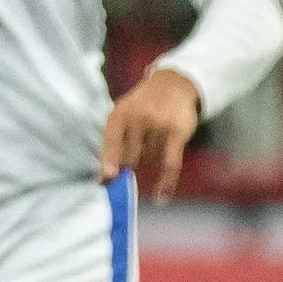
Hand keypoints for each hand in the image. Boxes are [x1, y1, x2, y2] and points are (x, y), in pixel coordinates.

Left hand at [101, 67, 201, 202]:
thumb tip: (104, 178)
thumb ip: (113, 141)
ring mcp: (159, 125)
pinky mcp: (177, 133)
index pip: (111, 141)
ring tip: (152, 144)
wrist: (173, 84)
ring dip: (149, 161)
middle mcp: (139, 118)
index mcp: (120, 114)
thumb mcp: (123, 113)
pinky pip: (170, 164)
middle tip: (132, 159)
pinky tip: (160, 197)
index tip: (106, 179)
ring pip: (149, 160)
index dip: (108, 161)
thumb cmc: (142, 105)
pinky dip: (165, 183)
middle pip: (130, 157)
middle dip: (129, 165)